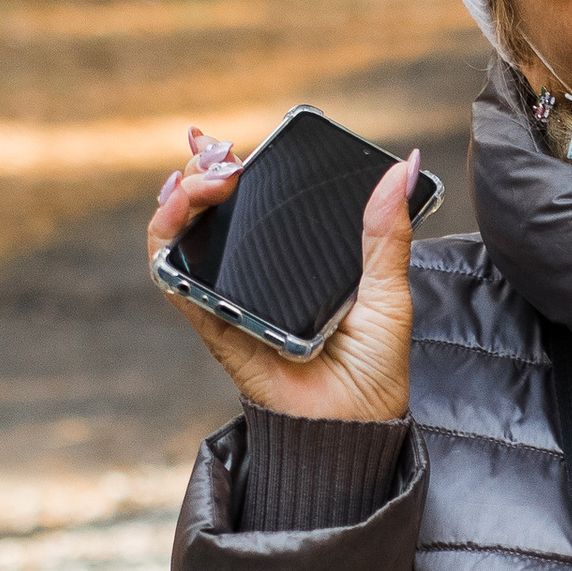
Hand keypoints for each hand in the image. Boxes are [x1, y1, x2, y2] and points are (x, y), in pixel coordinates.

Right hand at [146, 125, 416, 421]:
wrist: (357, 427)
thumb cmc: (375, 368)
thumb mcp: (389, 290)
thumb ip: (387, 230)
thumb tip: (404, 166)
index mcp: (296, 263)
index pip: (253, 204)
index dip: (231, 167)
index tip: (232, 143)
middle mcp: (256, 276)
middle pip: (210, 211)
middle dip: (203, 170)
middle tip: (222, 154)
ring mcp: (230, 298)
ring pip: (181, 237)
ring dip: (180, 197)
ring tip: (208, 178)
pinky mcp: (214, 324)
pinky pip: (175, 280)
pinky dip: (167, 244)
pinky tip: (178, 216)